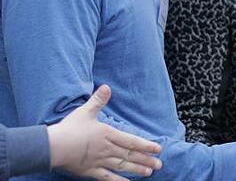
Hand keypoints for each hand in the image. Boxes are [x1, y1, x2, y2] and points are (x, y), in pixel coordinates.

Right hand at [46, 84, 162, 180]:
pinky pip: (107, 177)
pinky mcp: (90, 171)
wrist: (53, 146)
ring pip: (122, 166)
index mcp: (107, 134)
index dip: (146, 145)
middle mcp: (107, 149)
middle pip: (130, 155)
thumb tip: (107, 87)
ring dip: (137, 169)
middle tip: (159, 165)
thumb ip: (98, 100)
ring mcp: (99, 161)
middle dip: (146, 160)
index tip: (158, 149)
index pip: (131, 141)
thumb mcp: (85, 111)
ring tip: (149, 172)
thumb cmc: (69, 128)